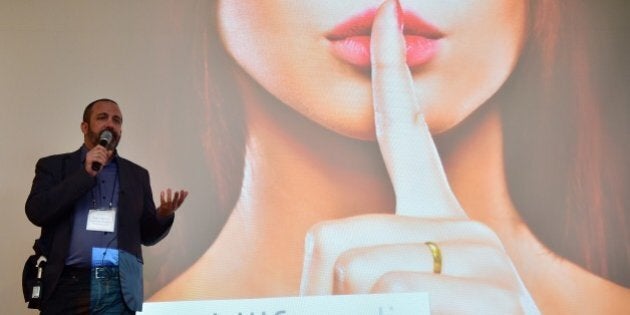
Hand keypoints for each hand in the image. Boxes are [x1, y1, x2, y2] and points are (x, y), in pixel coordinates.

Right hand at [85, 145, 112, 175]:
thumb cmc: (95, 166)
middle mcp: (90, 152)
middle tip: (106, 159)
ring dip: (104, 158)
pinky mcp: (89, 160)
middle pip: (100, 150)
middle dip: (105, 155)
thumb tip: (110, 151)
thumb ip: (106, 155)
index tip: (107, 153)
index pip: (98, 146)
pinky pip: (97, 158)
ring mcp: (89, 156)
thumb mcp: (102, 159)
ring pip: (99, 154)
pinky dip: (101, 161)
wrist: (90, 172)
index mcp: (92, 151)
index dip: (104, 149)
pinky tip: (103, 164)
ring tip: (105, 162)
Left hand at [157, 188, 188, 217]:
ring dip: (169, 195)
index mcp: (177, 205)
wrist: (165, 214)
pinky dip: (162, 196)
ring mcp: (167, 207)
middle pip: (175, 202)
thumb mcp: (178, 203)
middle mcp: (173, 206)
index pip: (181, 201)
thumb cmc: (173, 206)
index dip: (182, 196)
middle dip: (176, 197)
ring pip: (168, 201)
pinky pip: (162, 201)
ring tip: (169, 189)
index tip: (182, 190)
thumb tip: (187, 191)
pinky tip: (162, 191)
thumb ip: (183, 197)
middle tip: (177, 191)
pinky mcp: (162, 206)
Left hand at [299, 1, 536, 312]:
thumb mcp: (380, 292)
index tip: (385, 16)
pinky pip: (402, 292)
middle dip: (328, 295)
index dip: (390, 75)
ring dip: (358, 313)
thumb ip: (351, 261)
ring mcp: (482, 255)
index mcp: (432, 217)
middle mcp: (462, 223)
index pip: (405, 132)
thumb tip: (322, 245)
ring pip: (358, 271)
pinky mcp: (496, 290)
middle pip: (335, 237)